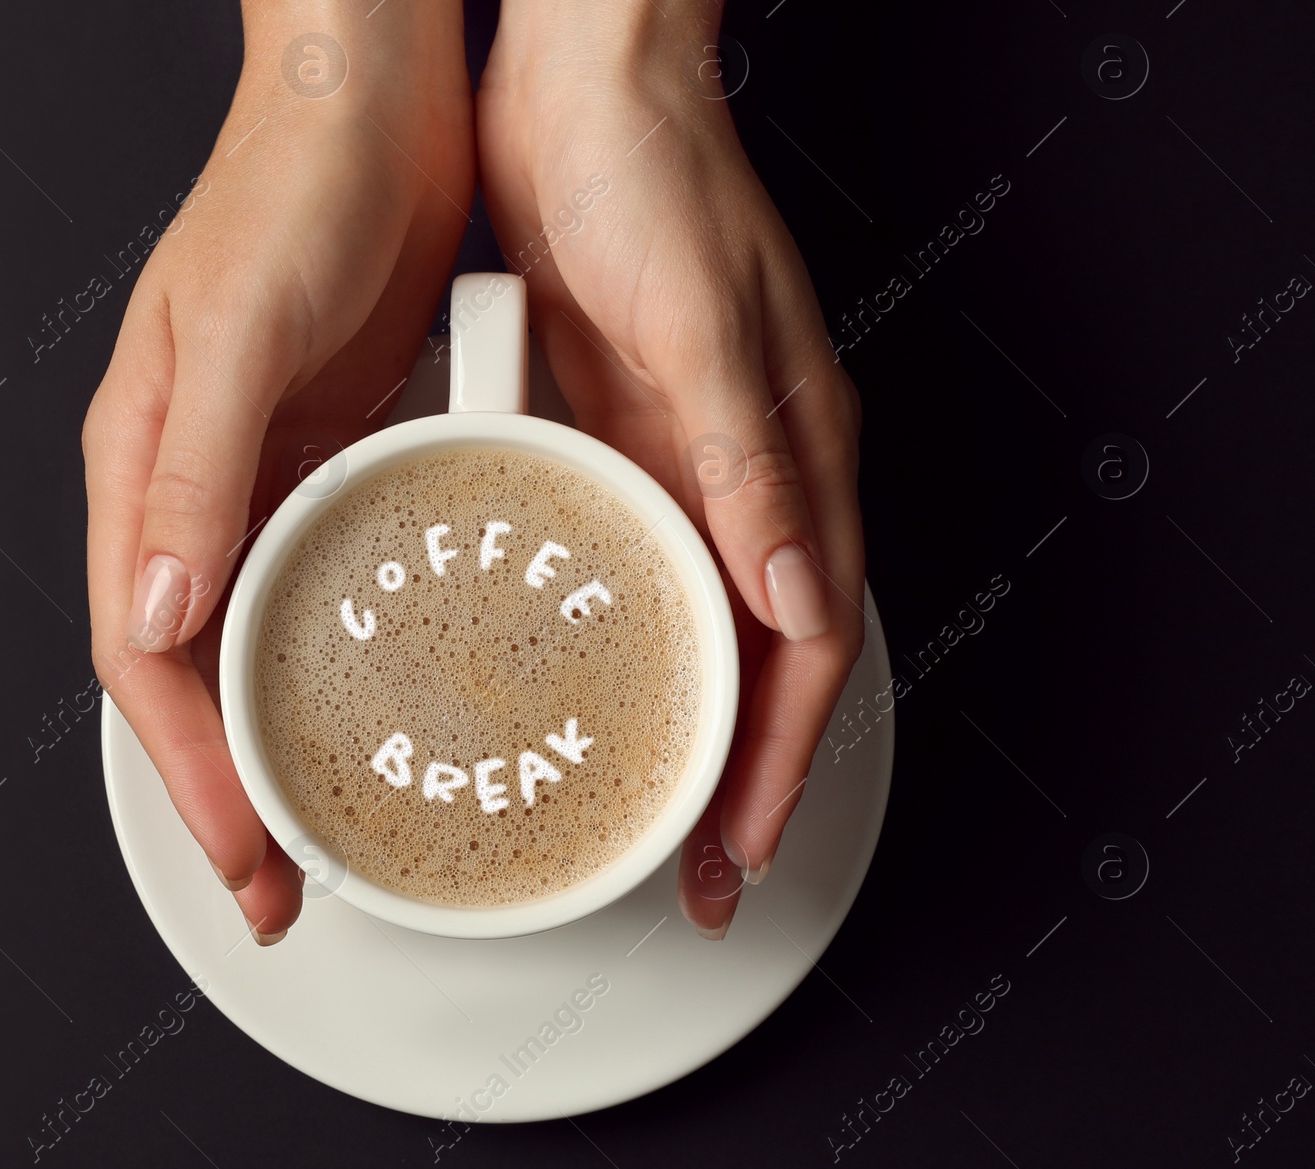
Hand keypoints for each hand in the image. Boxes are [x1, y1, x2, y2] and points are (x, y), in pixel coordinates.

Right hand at [84, 3, 472, 942]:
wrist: (374, 106)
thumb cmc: (292, 187)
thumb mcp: (235, 329)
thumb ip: (192, 472)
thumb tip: (156, 611)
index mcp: (144, 472)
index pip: (147, 658)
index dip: (191, 773)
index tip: (247, 860)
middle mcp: (197, 492)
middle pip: (197, 674)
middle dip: (235, 788)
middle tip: (290, 882)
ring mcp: (267, 482)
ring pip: (260, 643)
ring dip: (290, 739)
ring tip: (340, 822)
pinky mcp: (335, 460)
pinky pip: (328, 586)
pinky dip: (349, 659)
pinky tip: (397, 698)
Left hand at [478, 1, 864, 937]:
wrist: (579, 86)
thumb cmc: (655, 174)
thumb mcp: (705, 324)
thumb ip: (752, 465)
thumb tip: (793, 597)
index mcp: (794, 458)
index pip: (806, 646)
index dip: (781, 760)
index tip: (741, 846)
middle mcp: (747, 479)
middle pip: (758, 661)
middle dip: (735, 776)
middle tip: (695, 868)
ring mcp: (681, 469)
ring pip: (695, 633)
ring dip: (678, 728)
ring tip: (635, 811)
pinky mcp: (618, 445)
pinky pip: (630, 576)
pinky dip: (618, 649)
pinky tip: (575, 690)